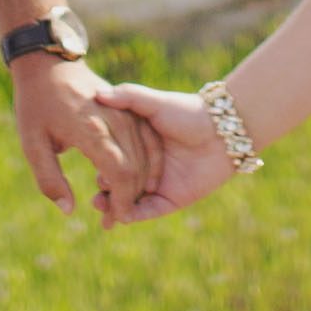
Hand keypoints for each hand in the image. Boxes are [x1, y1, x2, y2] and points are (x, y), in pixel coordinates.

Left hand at [8, 51, 154, 221]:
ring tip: (126, 203)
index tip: (116, 218)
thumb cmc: (37, 105)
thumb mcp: (32, 144)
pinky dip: (148, 161)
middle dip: (133, 196)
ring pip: (146, 152)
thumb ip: (49, 179)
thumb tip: (69, 210)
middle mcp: (114, 120)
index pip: (120, 172)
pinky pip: (147, 139)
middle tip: (118, 218)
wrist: (49, 64)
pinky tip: (139, 179)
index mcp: (91, 130)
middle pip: (137, 165)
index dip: (123, 199)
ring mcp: (125, 111)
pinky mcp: (129, 108)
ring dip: (142, 181)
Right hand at [93, 83, 243, 226]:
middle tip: (94, 194)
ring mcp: (157, 185)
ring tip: (100, 205)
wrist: (222, 130)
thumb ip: (127, 97)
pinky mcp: (172, 199)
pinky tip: (121, 215)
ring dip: (113, 206)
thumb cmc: (188, 112)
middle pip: (116, 184)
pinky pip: (148, 212)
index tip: (88, 166)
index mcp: (137, 146)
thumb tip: (97, 95)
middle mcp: (144, 167)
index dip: (98, 165)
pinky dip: (133, 215)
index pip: (110, 159)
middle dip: (103, 192)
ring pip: (128, 201)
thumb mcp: (153, 102)